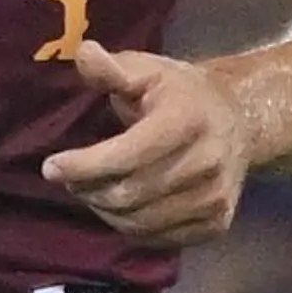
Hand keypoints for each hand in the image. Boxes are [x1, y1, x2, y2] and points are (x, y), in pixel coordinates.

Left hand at [41, 41, 248, 245]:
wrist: (241, 119)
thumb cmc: (181, 91)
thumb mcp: (147, 69)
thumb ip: (112, 68)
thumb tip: (83, 53)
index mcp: (187, 119)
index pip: (128, 154)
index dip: (85, 165)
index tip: (50, 166)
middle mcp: (207, 162)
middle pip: (131, 193)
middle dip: (89, 189)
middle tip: (68, 179)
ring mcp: (215, 198)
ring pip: (141, 222)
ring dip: (105, 210)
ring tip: (90, 191)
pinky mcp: (217, 224)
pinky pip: (159, 239)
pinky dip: (130, 228)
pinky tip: (119, 207)